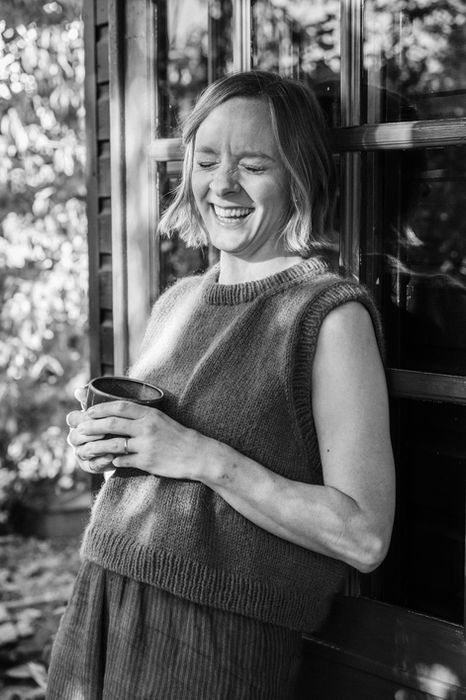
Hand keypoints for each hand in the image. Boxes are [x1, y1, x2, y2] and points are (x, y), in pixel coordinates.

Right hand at [66, 386, 114, 474]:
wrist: (127, 441)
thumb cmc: (114, 420)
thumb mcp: (106, 409)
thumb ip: (93, 399)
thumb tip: (79, 391)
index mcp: (78, 423)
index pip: (72, 419)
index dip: (81, 418)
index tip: (93, 416)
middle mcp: (77, 438)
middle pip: (75, 437)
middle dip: (88, 434)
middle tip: (103, 432)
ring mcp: (82, 453)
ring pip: (82, 452)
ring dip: (95, 448)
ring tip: (109, 445)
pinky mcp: (91, 466)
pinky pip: (92, 465)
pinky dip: (101, 461)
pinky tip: (111, 457)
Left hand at [73, 400, 207, 480]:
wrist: (197, 454)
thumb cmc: (177, 436)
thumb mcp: (161, 419)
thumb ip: (142, 416)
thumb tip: (118, 414)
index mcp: (150, 414)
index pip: (120, 406)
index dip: (101, 408)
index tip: (88, 411)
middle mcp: (146, 427)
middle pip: (112, 423)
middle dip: (91, 426)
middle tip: (79, 429)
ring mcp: (146, 445)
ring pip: (113, 444)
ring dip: (95, 447)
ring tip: (84, 450)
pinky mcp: (147, 462)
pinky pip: (123, 461)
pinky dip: (113, 461)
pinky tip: (108, 462)